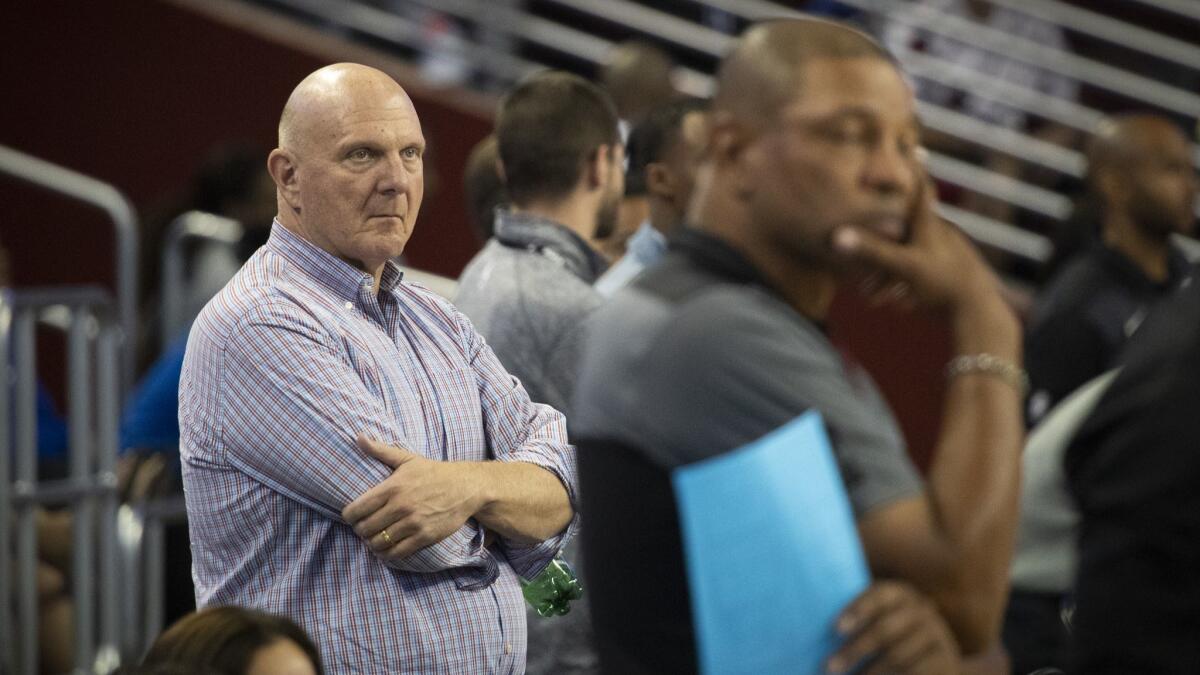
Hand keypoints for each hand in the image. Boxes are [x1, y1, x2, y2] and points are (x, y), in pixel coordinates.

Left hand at [342, 435, 481, 560]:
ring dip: (372, 544)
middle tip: (363, 529)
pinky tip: (386, 550)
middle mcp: (400, 506)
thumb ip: (381, 451)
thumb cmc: (434, 473)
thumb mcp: (407, 459)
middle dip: (359, 531)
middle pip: (365, 528)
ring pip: (379, 542)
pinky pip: (397, 552)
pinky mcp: (425, 536)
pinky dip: (387, 554)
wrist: (466, 487)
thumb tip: (358, 437)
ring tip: (373, 539)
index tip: (352, 517)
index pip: (356, 509)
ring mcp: (413, 523)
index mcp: (392, 487)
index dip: (349, 516)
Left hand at [827, 581, 959, 674]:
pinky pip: (913, 672)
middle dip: (854, 650)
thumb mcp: (883, 620)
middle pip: (884, 630)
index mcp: (901, 594)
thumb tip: (807, 620)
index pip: (878, 596)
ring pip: (896, 656)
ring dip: (868, 672)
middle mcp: (921, 610)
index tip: (834, 629)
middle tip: (828, 667)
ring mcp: (937, 635)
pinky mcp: (947, 660)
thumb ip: (859, 619)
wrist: (940, 661)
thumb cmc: (895, 637)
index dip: (856, 610)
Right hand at [831, 175, 1000, 314]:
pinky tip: (898, 300)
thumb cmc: (942, 283)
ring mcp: (944, 253)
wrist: (978, 312)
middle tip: (872, 228)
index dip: (914, 166)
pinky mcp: (947, 272)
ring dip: (890, 270)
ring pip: (911, 252)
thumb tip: (837, 236)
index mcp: (929, 224)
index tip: (912, 145)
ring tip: (874, 292)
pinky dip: (903, 282)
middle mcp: (937, 233)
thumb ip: (872, 251)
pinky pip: (919, 270)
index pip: (920, 187)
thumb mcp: (904, 266)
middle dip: (886, 231)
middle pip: (908, 223)